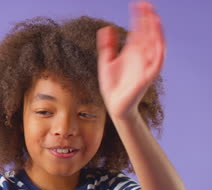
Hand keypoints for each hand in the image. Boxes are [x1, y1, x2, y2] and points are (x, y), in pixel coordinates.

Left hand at [96, 1, 164, 119]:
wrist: (114, 104)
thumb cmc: (112, 85)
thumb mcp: (106, 62)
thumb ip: (107, 46)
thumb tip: (106, 28)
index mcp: (132, 51)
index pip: (138, 30)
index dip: (139, 17)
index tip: (138, 4)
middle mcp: (141, 56)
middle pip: (148, 34)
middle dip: (148, 20)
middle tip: (147, 5)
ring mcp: (145, 66)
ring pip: (155, 45)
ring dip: (156, 32)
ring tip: (154, 19)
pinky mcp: (147, 77)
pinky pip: (157, 63)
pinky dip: (159, 53)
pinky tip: (158, 42)